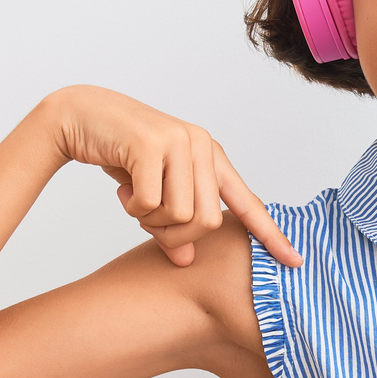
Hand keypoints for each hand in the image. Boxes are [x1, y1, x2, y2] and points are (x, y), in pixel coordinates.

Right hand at [41, 85, 301, 268]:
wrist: (81, 116)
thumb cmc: (122, 155)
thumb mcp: (156, 192)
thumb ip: (176, 224)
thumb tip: (187, 261)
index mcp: (212, 157)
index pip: (248, 203)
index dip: (271, 234)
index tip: (295, 261)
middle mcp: (202, 145)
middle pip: (206, 222)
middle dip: (174, 234)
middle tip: (148, 219)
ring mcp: (178, 142)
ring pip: (180, 215)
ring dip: (150, 220)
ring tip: (134, 198)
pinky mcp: (150, 144)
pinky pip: (149, 204)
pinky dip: (132, 207)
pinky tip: (122, 186)